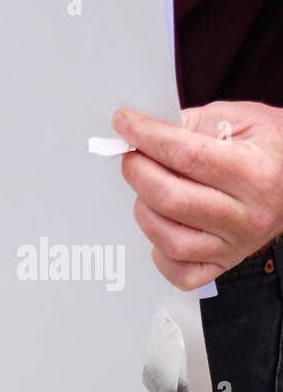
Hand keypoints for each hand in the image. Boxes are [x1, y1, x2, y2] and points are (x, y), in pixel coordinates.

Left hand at [114, 101, 282, 289]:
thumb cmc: (268, 145)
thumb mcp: (235, 118)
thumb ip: (188, 123)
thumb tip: (140, 131)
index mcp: (256, 173)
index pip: (186, 156)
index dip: (146, 136)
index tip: (124, 123)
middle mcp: (249, 216)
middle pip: (171, 200)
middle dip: (137, 170)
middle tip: (132, 154)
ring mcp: (237, 245)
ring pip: (170, 240)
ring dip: (144, 209)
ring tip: (149, 187)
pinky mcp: (225, 264)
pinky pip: (181, 273)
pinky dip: (160, 253)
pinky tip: (162, 224)